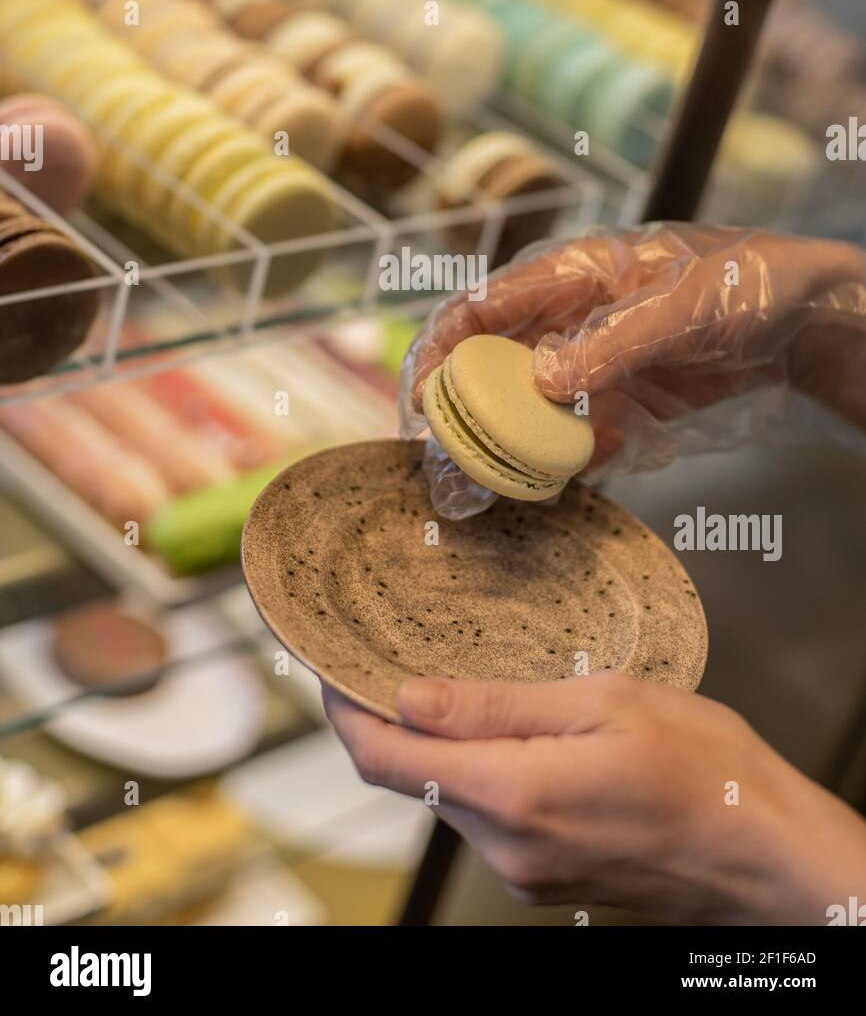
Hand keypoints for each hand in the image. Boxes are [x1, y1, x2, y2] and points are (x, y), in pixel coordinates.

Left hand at [324, 673, 865, 924]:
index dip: (346, 711)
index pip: (388, 758)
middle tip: (400, 656)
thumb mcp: (605, 702)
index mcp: (516, 794)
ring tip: (473, 688)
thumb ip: (498, 705)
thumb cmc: (706, 769)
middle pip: (414, 777)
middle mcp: (508, 847)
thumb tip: (411, 696)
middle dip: (397, 721)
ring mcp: (526, 872)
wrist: (766, 854)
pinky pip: (489, 820)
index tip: (329, 669)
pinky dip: (482, 774)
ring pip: (451, 797)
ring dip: (445, 747)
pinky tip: (518, 736)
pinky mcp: (545, 880)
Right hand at [400, 224, 865, 473]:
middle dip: (463, 414)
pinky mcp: (622, 403)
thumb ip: (612, 340)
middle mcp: (569, 320)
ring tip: (483, 493)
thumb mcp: (682, 306)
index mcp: (572, 273)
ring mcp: (593, 365)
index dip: (442, 347)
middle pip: (492, 365)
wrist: (806, 321)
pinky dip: (562, 463)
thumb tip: (542, 378)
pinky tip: (555, 485)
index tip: (421, 397)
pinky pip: (575, 438)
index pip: (483, 305)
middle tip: (444, 465)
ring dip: (505, 448)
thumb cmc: (745, 284)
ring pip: (527, 409)